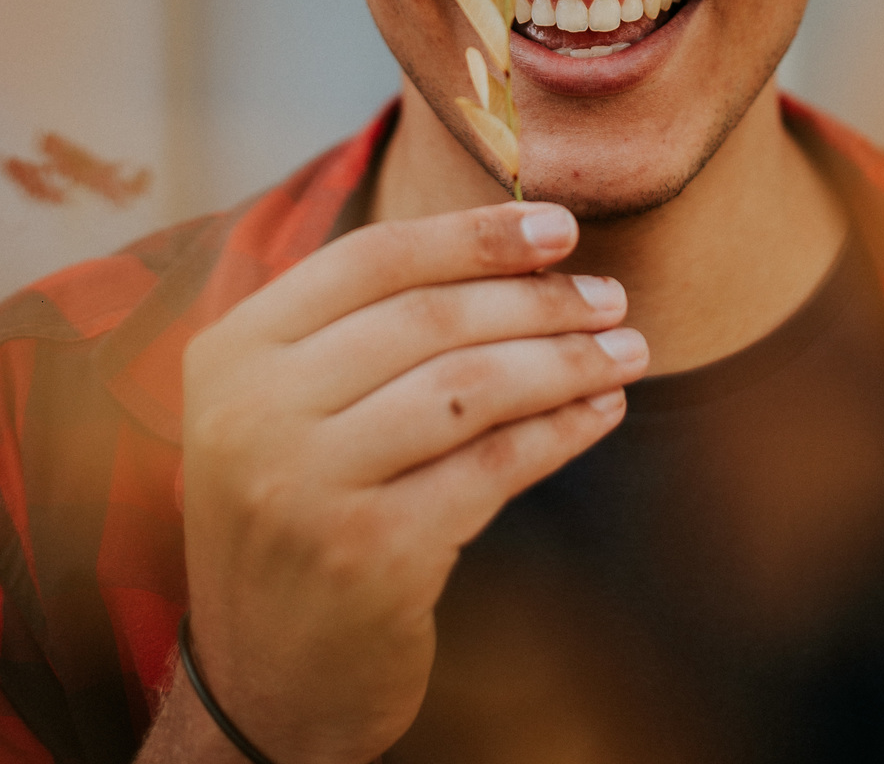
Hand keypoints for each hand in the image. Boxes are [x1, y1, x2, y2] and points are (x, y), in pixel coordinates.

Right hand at [171, 201, 644, 763]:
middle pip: (431, 317)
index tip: (561, 226)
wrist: (264, 680)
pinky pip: (493, 467)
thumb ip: (367, 328)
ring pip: (471, 386)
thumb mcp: (293, 408)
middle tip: (612, 297)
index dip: (475, 234)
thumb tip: (522, 246)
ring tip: (627, 349)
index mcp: (232, 351)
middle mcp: (252, 412)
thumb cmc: (302, 512)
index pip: (372, 259)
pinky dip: (561, 430)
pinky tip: (601, 412)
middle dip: (539, 299)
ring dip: (566, 361)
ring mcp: (304, 485)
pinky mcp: (368, 554)